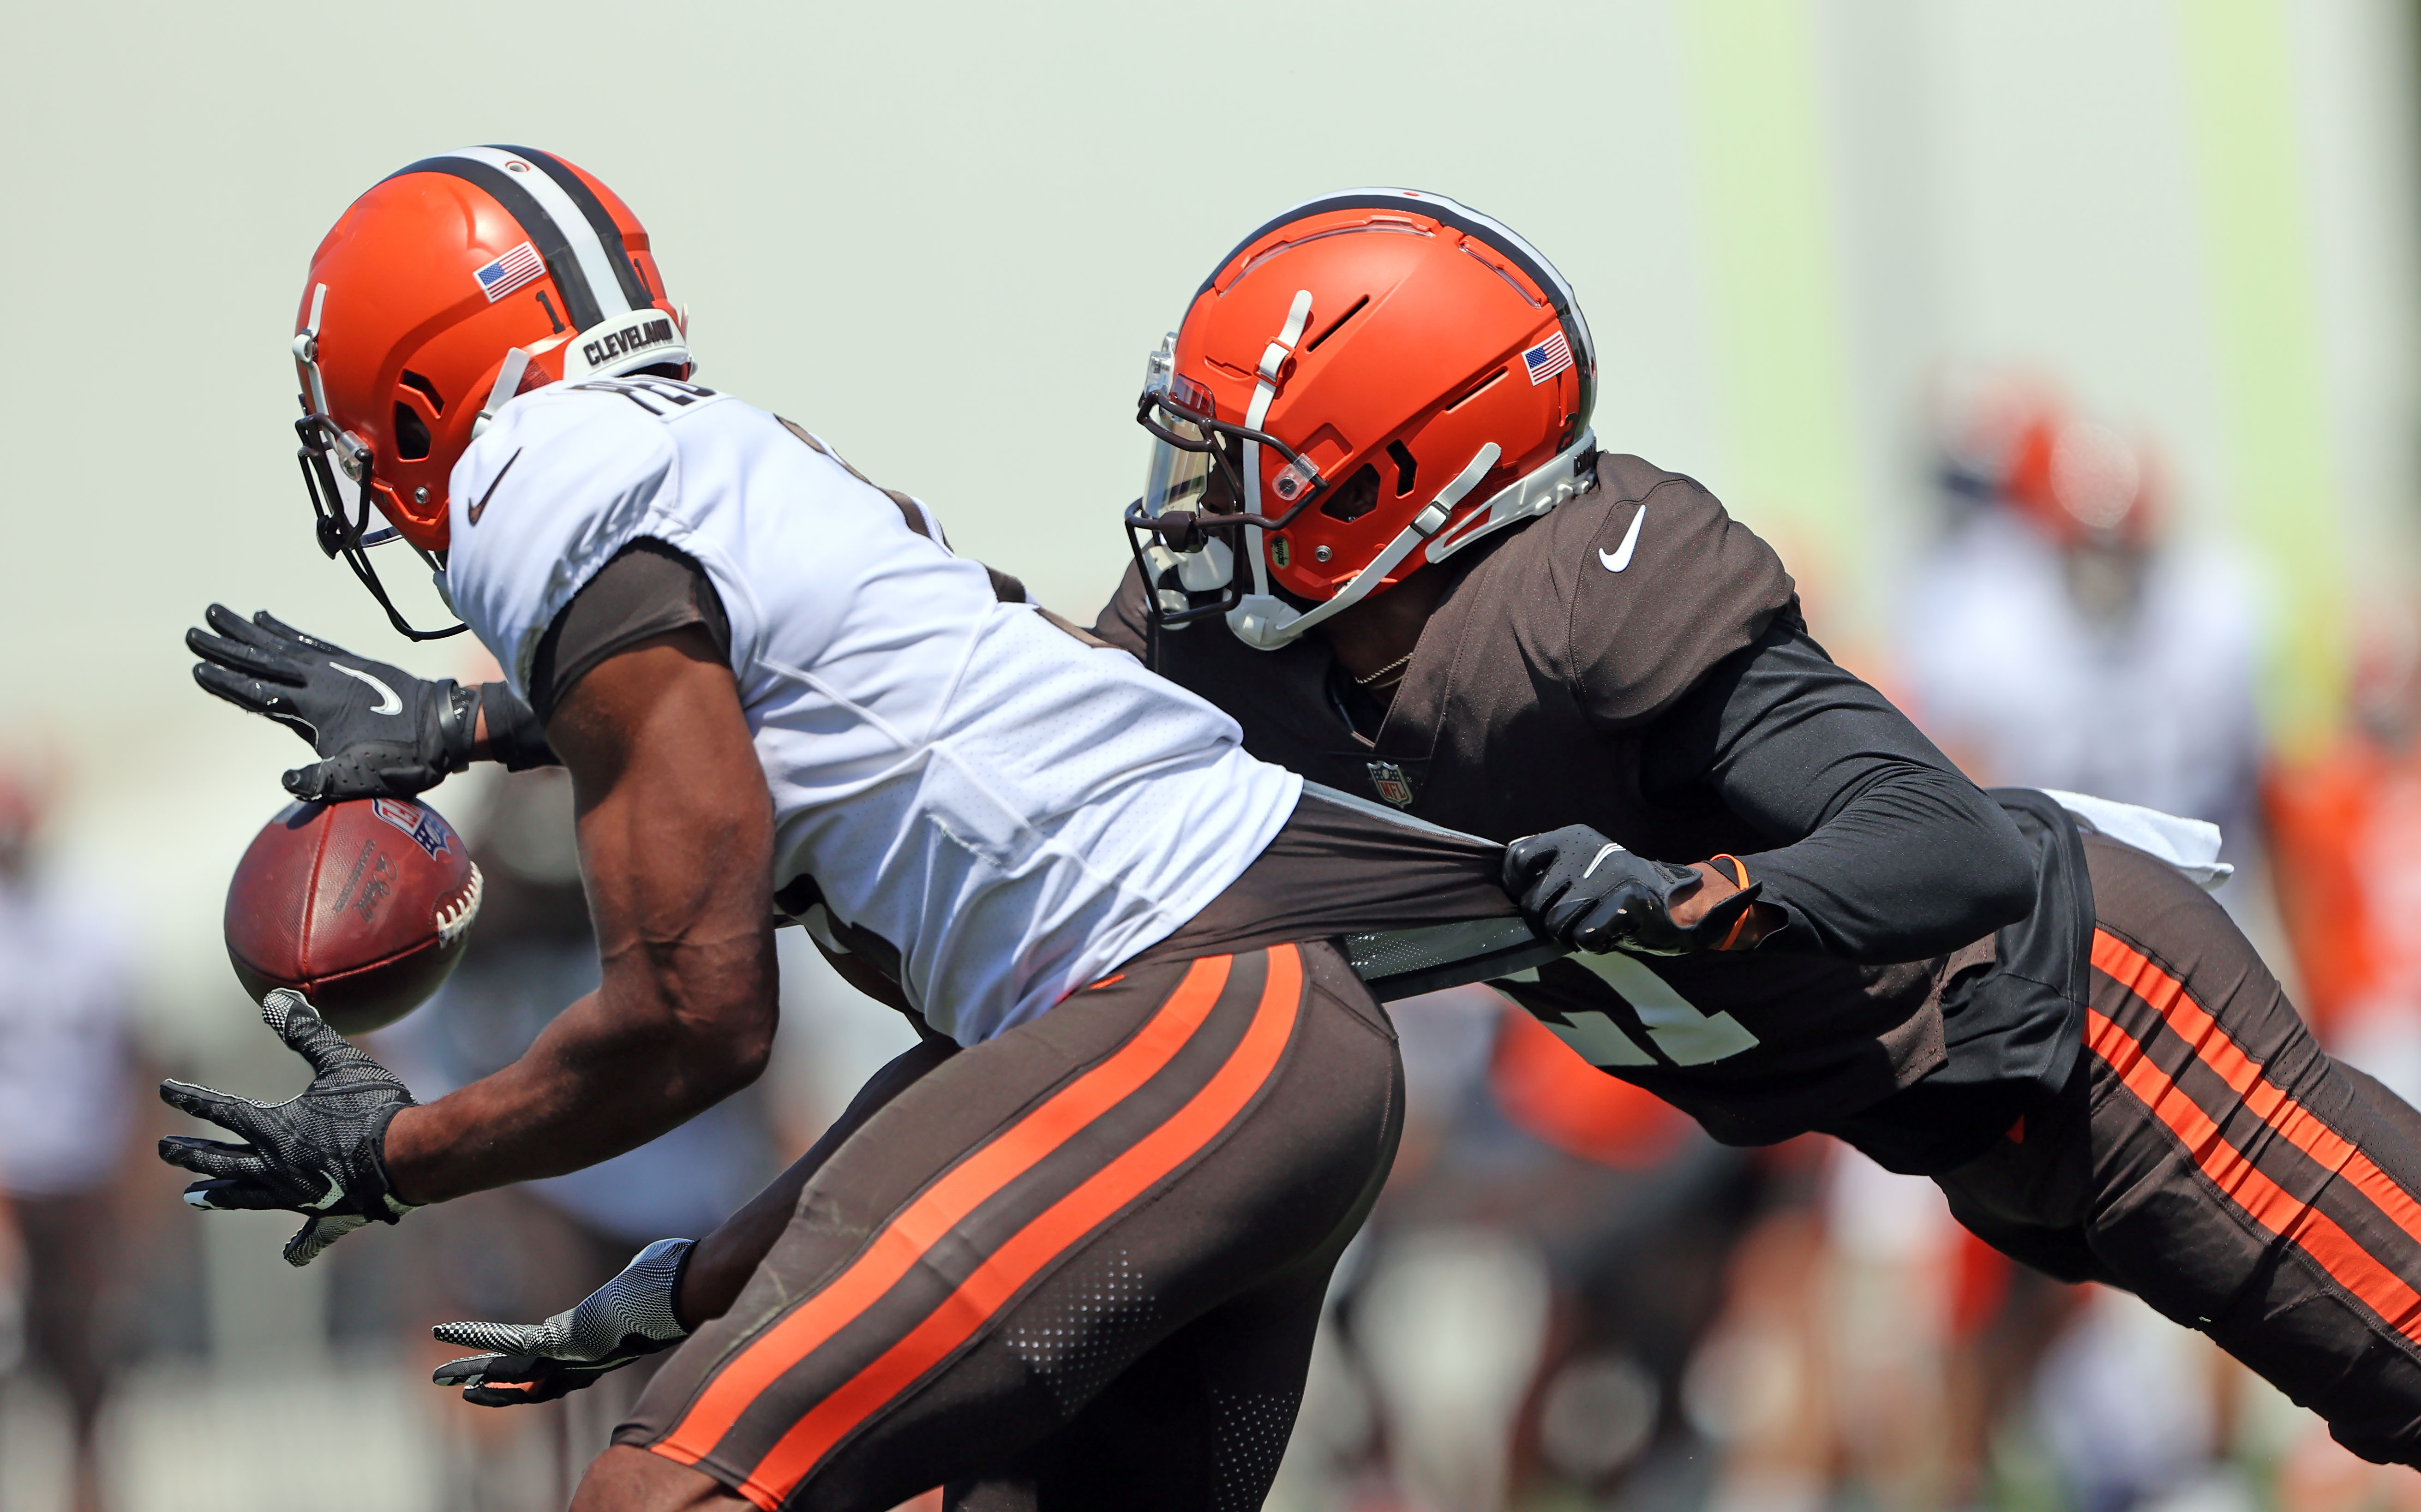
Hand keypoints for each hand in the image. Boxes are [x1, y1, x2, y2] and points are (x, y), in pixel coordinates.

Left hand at [158, 990, 419, 1265]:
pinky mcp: (328, 1215)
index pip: (222, 1110)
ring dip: (219, 1195)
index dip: (192, 1097)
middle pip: (222, 1159)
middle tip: (166, 1150)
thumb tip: (275, 1000)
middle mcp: (275, 1166)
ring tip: (194, 1197)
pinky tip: (291, 1258)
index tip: (165, 1089)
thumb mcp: (340, 1063)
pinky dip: (300, 1245)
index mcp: (275, 1129)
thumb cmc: (374, 1107)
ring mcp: (297, 1196)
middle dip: (192, 1153)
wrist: (409, 1156)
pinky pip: (309, 1234)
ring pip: (248, 1196)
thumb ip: (306, 1034)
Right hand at [187, 605, 475, 799]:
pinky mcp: (351, 661)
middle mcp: (321, 680)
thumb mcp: (363, 776)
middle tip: (191, 631)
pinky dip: (284, 629)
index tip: (196, 667)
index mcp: (317, 707)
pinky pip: (308, 641)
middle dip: (226, 648)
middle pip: (262, 660)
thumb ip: (324, 780)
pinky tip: (266, 617)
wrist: (447, 726)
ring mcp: (336, 667)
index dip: (227, 682)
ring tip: (218, 613)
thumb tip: (287, 781)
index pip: (260, 692)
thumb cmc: (407, 757)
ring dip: (247, 631)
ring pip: (280, 644)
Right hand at [431, 1238, 694, 1405]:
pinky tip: (446, 1332)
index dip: (520, 1380)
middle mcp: (581, 1365)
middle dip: (489, 1388)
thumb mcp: (641, 1284)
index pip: (549, 1376)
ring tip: (440, 1377)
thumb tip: (644, 1267)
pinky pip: (510, 1342)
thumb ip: (632, 1283)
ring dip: (473, 1373)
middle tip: (455, 1388)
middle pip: (525, 1387)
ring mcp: (571, 1356)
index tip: (496, 1373)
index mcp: (595, 1355)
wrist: (685, 1287)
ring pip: (511, 1373)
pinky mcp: (562, 1340)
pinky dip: (476, 1337)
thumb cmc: (670, 1280)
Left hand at [1504, 825, 1763, 954]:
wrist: (1677, 903)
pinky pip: (1584, 937)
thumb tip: (1505, 875)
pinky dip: (1594, 944)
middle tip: (1576, 918)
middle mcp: (1587, 850)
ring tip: (1596, 922)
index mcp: (1572, 835)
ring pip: (1555, 924)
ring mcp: (1609, 875)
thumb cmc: (1616, 889)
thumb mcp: (1579, 863)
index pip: (1517, 860)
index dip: (1518, 887)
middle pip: (1534, 903)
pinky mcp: (1628, 902)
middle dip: (1548, 922)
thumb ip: (1545, 865)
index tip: (1536, 896)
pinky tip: (1612, 932)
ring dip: (1571, 935)